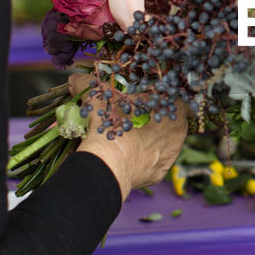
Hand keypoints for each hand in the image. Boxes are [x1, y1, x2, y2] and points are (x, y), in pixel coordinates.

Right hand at [70, 74, 186, 201]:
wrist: (108, 165)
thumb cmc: (113, 125)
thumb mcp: (100, 98)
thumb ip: (90, 85)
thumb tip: (75, 79)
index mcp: (173, 109)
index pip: (175, 98)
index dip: (161, 97)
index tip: (147, 100)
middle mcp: (178, 133)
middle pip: (171, 121)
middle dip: (155, 118)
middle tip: (136, 117)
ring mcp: (170, 156)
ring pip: (164, 143)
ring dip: (150, 138)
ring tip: (131, 137)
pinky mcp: (159, 174)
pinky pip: (154, 163)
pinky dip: (143, 159)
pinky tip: (128, 155)